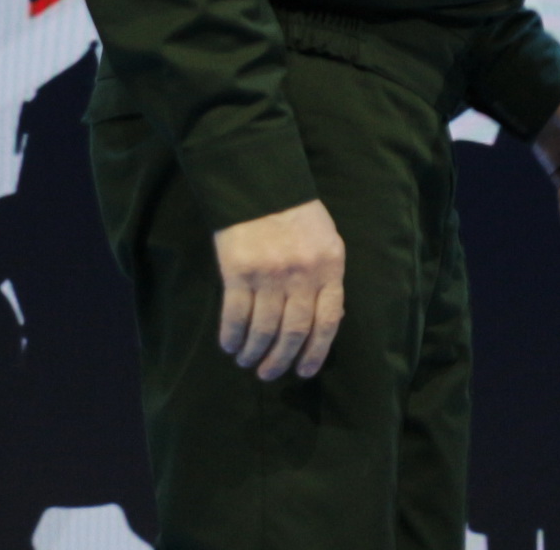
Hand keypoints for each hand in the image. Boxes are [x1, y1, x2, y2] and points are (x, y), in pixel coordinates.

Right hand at [212, 199, 344, 381]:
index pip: (327, 322)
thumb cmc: (299, 217)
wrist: (263, 186)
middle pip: (294, 331)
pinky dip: (232, 336)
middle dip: (281, 360)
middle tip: (269, 374)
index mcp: (329, 268)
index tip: (304, 372)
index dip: (316, 352)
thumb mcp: (327, 244)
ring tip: (247, 361)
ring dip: (254, 352)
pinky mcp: (239, 271)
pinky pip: (236, 315)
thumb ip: (328, 280)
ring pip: (263, 328)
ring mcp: (270, 274)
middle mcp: (302, 275)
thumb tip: (328, 322)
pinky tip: (230, 345)